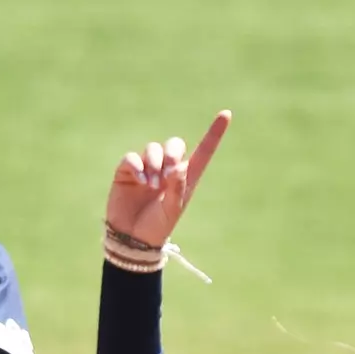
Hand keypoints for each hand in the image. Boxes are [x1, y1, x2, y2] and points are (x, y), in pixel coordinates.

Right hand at [106, 110, 230, 248]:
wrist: (132, 238)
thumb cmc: (157, 227)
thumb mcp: (172, 211)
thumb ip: (177, 190)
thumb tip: (178, 167)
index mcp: (185, 178)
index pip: (203, 151)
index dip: (214, 133)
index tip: (226, 114)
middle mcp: (167, 169)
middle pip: (174, 144)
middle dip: (172, 153)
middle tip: (168, 173)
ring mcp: (147, 168)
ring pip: (153, 149)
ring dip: (154, 164)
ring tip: (152, 185)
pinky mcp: (127, 171)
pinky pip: (132, 158)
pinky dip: (137, 165)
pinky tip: (140, 180)